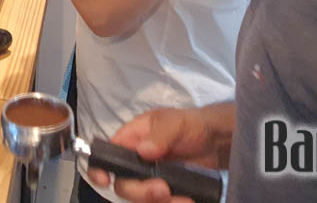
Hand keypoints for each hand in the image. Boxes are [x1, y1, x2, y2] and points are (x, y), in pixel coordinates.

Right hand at [88, 105, 232, 202]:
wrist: (216, 142)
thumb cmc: (190, 125)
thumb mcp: (175, 122)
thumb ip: (160, 134)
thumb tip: (143, 151)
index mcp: (131, 141)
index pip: (106, 155)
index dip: (100, 168)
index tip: (105, 180)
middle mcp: (136, 163)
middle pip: (123, 185)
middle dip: (140, 191)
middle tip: (163, 189)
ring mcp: (150, 180)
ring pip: (141, 199)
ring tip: (183, 199)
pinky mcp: (165, 194)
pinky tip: (187, 201)